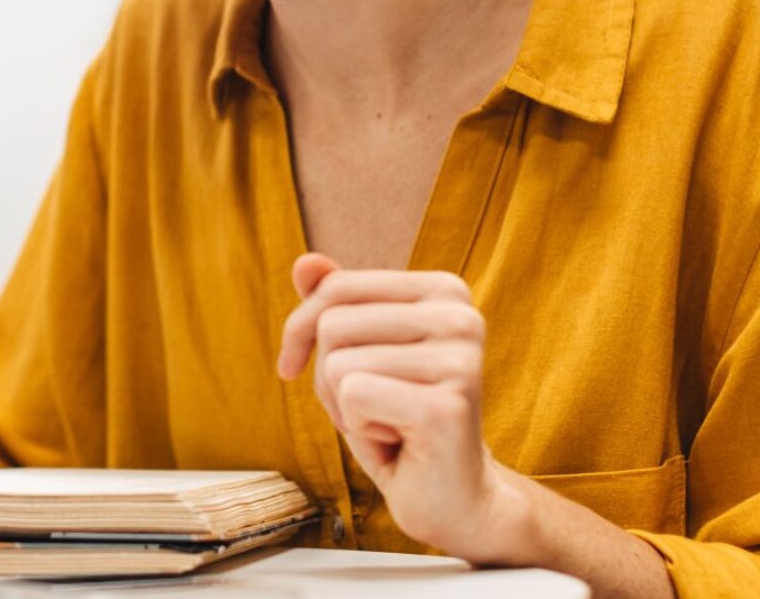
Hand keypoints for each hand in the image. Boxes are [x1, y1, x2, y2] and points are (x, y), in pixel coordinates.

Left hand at [274, 253, 533, 559]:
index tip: (300, 367)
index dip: (302, 331)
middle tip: (373, 409)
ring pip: (337, 365)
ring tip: (390, 426)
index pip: (336, 288)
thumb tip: (304, 262)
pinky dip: (361, 432)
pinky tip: (400, 443)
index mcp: (444, 291)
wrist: (453, 496)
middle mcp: (460, 315)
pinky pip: (353, 397)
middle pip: (332, 325)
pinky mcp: (446, 405)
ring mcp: (459, 359)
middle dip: (329, 379)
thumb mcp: (360, 355)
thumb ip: (337, 305)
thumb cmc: (399, 423)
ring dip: (345, 410)